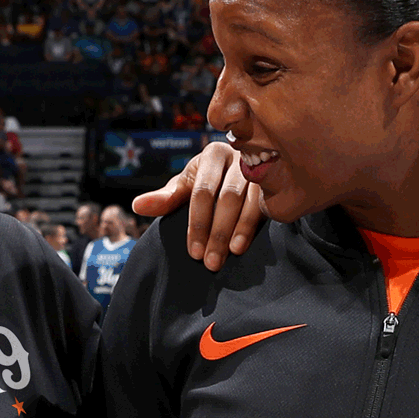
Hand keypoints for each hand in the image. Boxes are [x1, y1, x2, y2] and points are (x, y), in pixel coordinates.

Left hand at [132, 142, 264, 271]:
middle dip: (217, 232)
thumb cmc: (209, 180)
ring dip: (242, 229)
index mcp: (212, 155)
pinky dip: (264, 220)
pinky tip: (259, 238)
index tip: (194, 253)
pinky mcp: (281, 178)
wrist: (244, 166)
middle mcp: (238, 156)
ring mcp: (262, 165)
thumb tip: (137, 205)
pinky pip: (273, 200)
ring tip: (233, 253)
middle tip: (211, 262)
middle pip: (227, 197)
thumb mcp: (186, 185)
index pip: (201, 193)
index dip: (197, 224)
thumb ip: (166, 198)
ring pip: (252, 199)